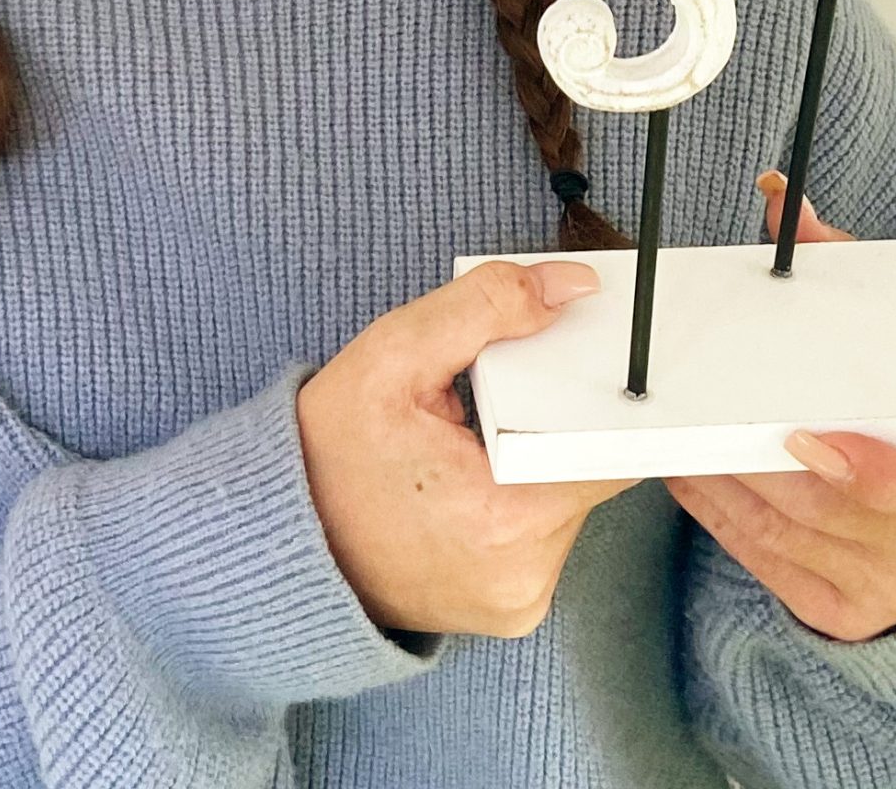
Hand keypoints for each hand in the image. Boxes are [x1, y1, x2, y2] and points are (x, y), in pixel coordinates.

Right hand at [297, 259, 644, 638]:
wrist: (286, 537)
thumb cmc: (329, 451)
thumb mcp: (394, 353)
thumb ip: (488, 306)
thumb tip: (570, 285)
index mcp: (504, 515)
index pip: (609, 446)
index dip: (593, 400)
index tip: (557, 376)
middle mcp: (524, 573)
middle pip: (591, 470)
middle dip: (550, 425)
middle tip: (484, 410)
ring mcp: (520, 600)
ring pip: (569, 500)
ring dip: (535, 462)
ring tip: (469, 448)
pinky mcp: (514, 610)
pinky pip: (546, 536)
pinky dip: (519, 501)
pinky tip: (469, 484)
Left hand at [659, 171, 895, 643]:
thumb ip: (850, 274)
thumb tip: (784, 202)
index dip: (857, 466)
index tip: (802, 434)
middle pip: (821, 505)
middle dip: (755, 458)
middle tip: (699, 413)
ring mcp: (873, 587)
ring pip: (778, 532)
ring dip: (722, 479)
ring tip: (678, 431)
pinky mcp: (832, 611)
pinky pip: (760, 558)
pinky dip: (718, 512)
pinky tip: (690, 471)